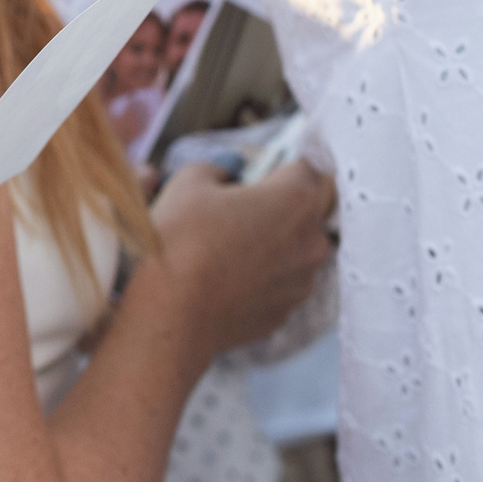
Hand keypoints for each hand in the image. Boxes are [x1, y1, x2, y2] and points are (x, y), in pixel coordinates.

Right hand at [146, 160, 334, 359]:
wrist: (170, 313)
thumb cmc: (180, 242)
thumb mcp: (188, 183)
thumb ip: (216, 168)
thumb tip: (226, 173)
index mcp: (296, 199)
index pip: (307, 168)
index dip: (276, 168)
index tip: (252, 177)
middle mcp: (312, 241)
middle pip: (307, 212)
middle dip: (279, 208)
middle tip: (236, 212)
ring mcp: (302, 282)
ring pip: (294, 252)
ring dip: (271, 246)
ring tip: (225, 250)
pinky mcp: (285, 313)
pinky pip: (278, 285)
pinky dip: (259, 279)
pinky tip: (224, 280)